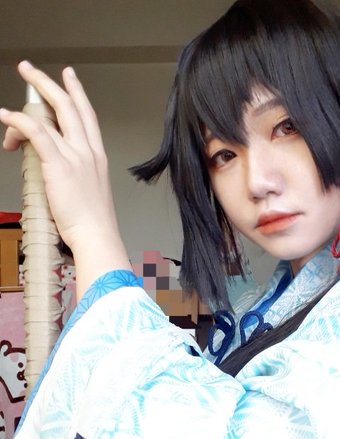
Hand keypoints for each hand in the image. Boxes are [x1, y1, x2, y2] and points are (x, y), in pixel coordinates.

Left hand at [0, 61, 130, 296]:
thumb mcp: (92, 192)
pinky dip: (18, 122)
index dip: (77, 93)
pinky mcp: (58, 164)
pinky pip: (36, 133)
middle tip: (29, 70)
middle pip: (69, 106)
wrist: (97, 235)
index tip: (68, 77)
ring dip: (29, 98)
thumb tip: (60, 173)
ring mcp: (75, 156)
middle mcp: (88, 151)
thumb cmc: (94, 223)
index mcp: (98, 157)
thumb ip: (79, 176)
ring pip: (51, 114)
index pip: (88, 116)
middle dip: (47, 83)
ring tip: (11, 99)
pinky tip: (5, 116)